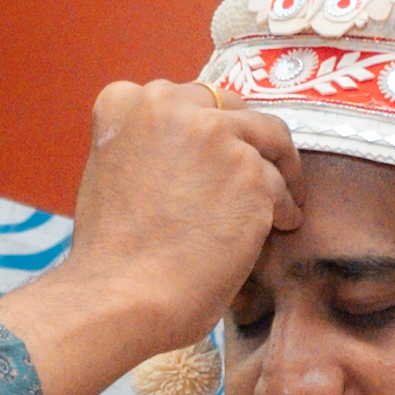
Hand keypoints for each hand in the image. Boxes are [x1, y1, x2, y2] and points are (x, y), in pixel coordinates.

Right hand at [0, 83, 297, 394]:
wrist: (120, 297)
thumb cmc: (110, 256)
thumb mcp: (110, 173)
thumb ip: (147, 148)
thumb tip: (190, 156)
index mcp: (125, 102)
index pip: (185, 97)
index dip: (206, 124)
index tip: (217, 147)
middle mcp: (169, 105)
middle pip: (232, 108)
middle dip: (247, 139)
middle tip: (260, 166)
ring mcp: (215, 137)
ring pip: (268, 140)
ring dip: (278, 170)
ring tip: (283, 198)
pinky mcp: (251, 174)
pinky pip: (282, 186)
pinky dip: (285, 208)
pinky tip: (280, 226)